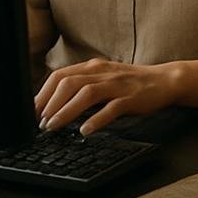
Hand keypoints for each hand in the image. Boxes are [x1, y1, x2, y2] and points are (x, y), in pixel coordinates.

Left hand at [35, 58, 181, 135]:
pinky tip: (85, 131)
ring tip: (53, 127)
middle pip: (69, 83)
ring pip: (86, 94)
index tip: (32, 112)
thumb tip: (54, 106)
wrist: (164, 80)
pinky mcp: (131, 98)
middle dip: (50, 104)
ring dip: (66, 111)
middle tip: (40, 123)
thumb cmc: (130, 83)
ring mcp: (117, 85)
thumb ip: (82, 87)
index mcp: (93, 67)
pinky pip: (111, 108)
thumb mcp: (103, 79)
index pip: (60, 76)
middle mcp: (103, 72)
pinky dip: (95, 120)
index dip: (43, 93)